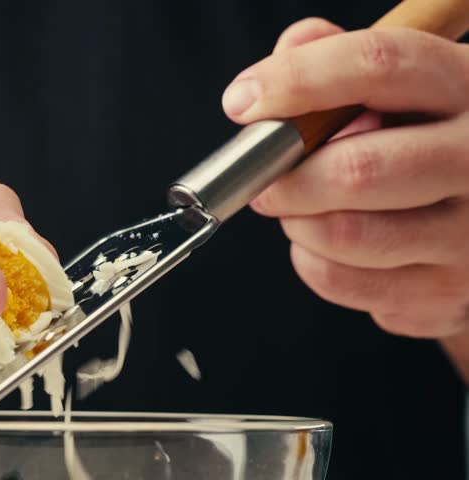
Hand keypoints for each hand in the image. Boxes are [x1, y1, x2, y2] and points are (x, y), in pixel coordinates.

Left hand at [223, 19, 468, 340]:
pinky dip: (310, 261)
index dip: (298, 80)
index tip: (242, 101)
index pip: (380, 66)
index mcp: (467, 88)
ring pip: (345, 234)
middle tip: (263, 180)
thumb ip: (343, 59)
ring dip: (297, 222)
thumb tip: (293, 47)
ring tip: (302, 208)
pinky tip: (325, 244)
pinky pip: (342, 281)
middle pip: (357, 169)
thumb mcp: (403, 88)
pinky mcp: (446, 294)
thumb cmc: (423, 142)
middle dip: (284, 177)